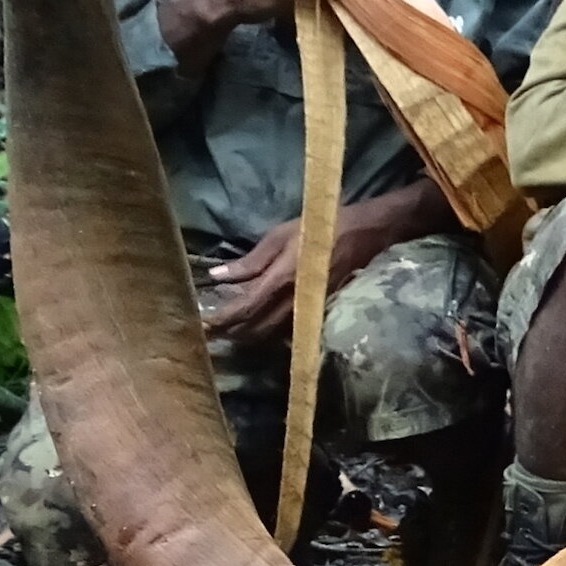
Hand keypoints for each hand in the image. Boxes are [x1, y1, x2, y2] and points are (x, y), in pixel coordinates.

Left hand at [202, 217, 306, 345]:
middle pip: (256, 328)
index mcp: (282, 279)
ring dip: (246, 336)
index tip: (203, 324)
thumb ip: (249, 261)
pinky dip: (266, 332)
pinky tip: (255, 326)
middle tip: (209, 331)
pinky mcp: (316, 312)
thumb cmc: (317, 230)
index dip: (223, 319)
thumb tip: (217, 276)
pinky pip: (285, 331)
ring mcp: (307, 310)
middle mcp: (295, 301)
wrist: (362, 236)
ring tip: (227, 330)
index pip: (246, 308)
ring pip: (270, 334)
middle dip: (230, 332)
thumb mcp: (279, 236)